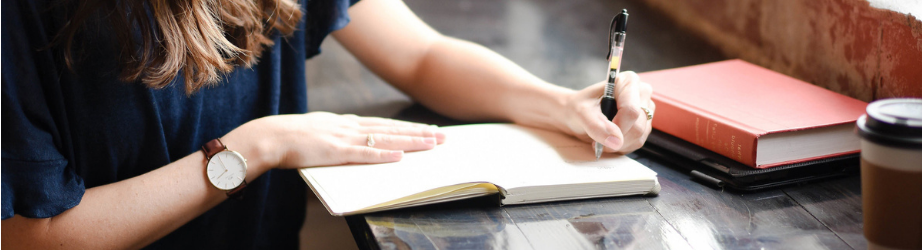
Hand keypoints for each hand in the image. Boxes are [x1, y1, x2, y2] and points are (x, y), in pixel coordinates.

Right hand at [223, 112, 445, 172]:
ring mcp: (344, 138)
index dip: (408, 128)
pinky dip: (383, 154)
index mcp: (346, 123)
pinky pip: (364, 154)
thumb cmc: (291, 139)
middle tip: (443, 136)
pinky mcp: (336, 151)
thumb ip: (338, 137)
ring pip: (385, 139)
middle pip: (392, 129)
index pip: (384, 125)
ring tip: (432, 144)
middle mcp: (350, 127)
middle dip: (419, 133)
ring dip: (410, 141)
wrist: (270, 137)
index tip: (428, 130)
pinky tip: (400, 156)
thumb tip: (353, 144)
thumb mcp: (320, 133)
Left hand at [560, 71, 653, 153]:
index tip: (601, 133)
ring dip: (618, 144)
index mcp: (628, 82)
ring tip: (602, 138)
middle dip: (616, 138)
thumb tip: (616, 141)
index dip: (618, 126)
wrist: (575, 114)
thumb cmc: (579, 107)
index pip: (631, 110)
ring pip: (639, 136)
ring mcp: (645, 109)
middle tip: (597, 138)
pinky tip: (610, 139)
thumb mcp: (581, 113)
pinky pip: (638, 142)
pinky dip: (622, 146)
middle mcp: (641, 93)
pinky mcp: (644, 124)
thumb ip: (596, 126)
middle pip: (637, 125)